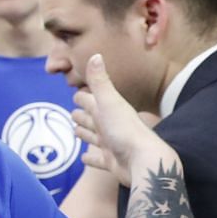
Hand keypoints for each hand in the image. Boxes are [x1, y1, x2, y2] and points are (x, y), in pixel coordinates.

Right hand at [73, 54, 168, 186]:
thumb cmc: (125, 130)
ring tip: (76, 132)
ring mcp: (111, 145)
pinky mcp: (111, 163)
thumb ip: (100, 81)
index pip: (91, 100)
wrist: (143, 162)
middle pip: (92, 118)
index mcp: (108, 111)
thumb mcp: (109, 102)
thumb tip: (96, 54)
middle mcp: (110, 127)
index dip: (83, 97)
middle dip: (82, 115)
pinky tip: (84, 158)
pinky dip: (90, 159)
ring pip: (93, 138)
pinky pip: (97, 160)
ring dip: (85, 134)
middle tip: (72, 114)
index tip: (76, 93)